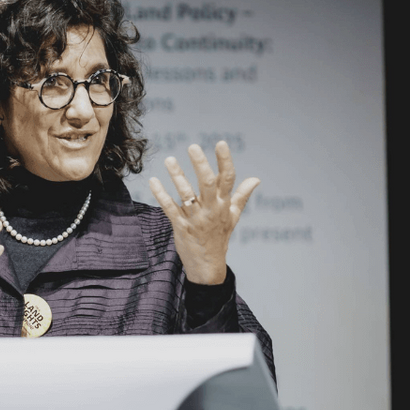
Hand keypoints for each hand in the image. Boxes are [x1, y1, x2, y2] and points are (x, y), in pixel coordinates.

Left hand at [149, 141, 259, 284]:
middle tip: (193, 147)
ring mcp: (195, 218)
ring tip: (169, 160)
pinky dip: (161, 194)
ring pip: (186, 194)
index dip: (225, 161)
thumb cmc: (220, 237)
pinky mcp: (180, 226)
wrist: (208, 266)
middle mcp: (211, 210)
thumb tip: (256, 179)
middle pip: (208, 184)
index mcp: (224, 205)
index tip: (220, 143)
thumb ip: (242, 196)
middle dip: (201, 165)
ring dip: (177, 176)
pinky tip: (154, 181)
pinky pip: (169, 208)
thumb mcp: (233, 216)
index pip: (228, 179)